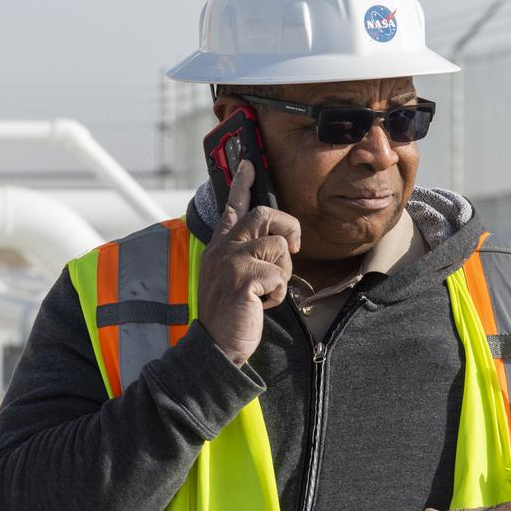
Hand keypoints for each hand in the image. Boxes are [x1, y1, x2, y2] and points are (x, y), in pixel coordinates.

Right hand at [197, 160, 301, 365]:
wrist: (216, 346)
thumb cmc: (229, 314)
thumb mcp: (232, 278)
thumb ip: (246, 256)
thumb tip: (278, 242)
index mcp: (219, 246)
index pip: (231, 208)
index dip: (241, 184)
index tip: (249, 163)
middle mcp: (223, 248)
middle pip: (264, 214)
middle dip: (288, 227)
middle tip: (294, 247)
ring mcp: (231, 261)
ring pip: (278, 246)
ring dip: (284, 272)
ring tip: (267, 291)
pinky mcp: (243, 278)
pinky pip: (279, 274)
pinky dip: (278, 293)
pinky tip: (263, 304)